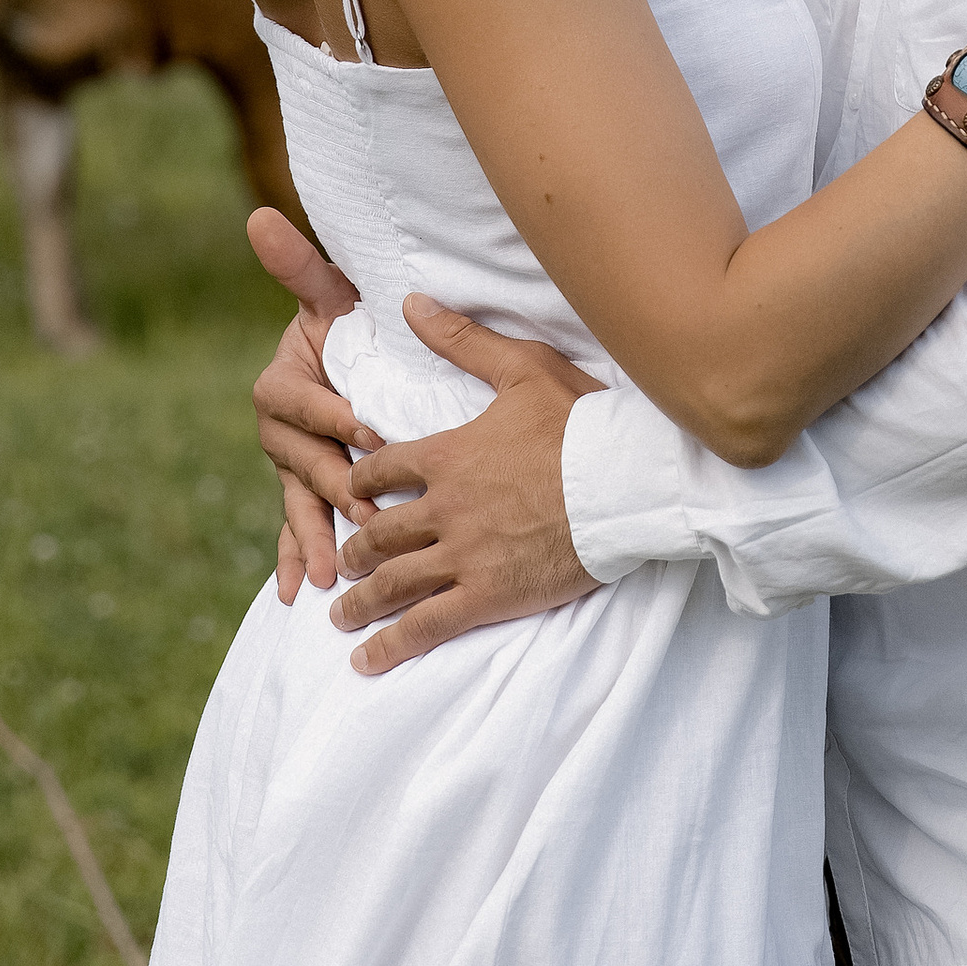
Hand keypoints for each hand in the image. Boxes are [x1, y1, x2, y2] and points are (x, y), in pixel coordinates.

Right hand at [247, 209, 371, 599]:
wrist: (365, 358)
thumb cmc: (353, 325)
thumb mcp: (333, 296)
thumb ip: (301, 266)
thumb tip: (258, 216)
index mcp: (282, 382)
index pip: (295, 401)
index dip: (327, 413)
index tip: (366, 426)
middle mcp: (279, 429)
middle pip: (298, 462)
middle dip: (332, 486)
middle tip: (367, 511)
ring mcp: (291, 468)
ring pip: (297, 504)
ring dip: (311, 540)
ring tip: (330, 574)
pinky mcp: (306, 496)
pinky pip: (294, 532)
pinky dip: (294, 562)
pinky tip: (299, 595)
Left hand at [329, 297, 604, 673]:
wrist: (625, 482)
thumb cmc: (583, 422)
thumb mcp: (523, 368)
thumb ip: (462, 341)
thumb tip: (411, 304)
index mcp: (447, 454)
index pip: (382, 468)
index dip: (361, 482)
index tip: (352, 493)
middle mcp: (443, 507)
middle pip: (379, 531)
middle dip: (356, 548)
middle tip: (344, 562)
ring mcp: (463, 554)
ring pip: (392, 582)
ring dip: (360, 600)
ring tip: (340, 616)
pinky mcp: (488, 594)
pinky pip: (426, 625)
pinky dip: (390, 645)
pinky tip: (365, 662)